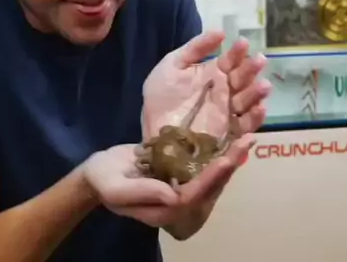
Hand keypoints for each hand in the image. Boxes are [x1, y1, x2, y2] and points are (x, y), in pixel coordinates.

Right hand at [82, 140, 256, 228]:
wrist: (99, 172)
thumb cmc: (104, 180)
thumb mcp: (115, 188)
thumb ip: (142, 193)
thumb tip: (172, 194)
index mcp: (163, 211)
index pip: (192, 196)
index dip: (210, 179)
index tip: (226, 160)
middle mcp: (178, 202)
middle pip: (210, 188)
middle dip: (229, 166)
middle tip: (247, 142)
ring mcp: (181, 187)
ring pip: (211, 177)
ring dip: (230, 158)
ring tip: (247, 138)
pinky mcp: (182, 173)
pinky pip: (204, 166)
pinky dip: (220, 152)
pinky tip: (233, 137)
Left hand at [142, 30, 270, 140]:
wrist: (153, 134)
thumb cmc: (161, 99)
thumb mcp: (171, 66)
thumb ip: (195, 48)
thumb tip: (221, 32)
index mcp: (213, 74)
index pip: (231, 60)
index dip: (238, 52)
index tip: (243, 43)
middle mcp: (225, 92)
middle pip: (243, 79)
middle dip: (252, 70)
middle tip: (259, 61)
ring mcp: (228, 113)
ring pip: (249, 101)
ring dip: (257, 93)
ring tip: (263, 86)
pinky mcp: (229, 134)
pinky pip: (246, 126)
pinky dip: (255, 119)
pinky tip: (259, 109)